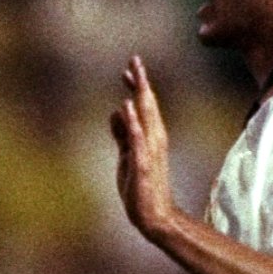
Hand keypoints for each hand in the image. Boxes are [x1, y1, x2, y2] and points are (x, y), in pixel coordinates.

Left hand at [110, 56, 175, 237]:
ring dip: (139, 95)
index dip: (137, 86)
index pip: (144, 106)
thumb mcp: (126, 154)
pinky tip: (127, 106)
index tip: (128, 67)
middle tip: (134, 59)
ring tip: (133, 75)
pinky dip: (133, 121)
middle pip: (147, 105)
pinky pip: (138, 138)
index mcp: (150, 136)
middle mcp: (154, 139)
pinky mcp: (143, 163)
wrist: (152, 214)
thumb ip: (123, 133)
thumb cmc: (140, 185)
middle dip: (140, 82)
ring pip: (146, 117)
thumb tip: (118, 111)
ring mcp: (150, 151)